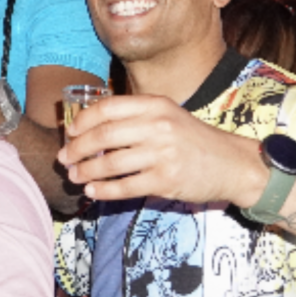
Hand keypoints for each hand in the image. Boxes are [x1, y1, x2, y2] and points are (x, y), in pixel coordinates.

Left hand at [57, 94, 265, 206]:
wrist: (231, 163)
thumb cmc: (192, 139)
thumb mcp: (168, 116)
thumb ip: (136, 117)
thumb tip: (91, 128)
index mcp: (155, 105)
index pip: (108, 108)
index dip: (83, 121)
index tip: (70, 133)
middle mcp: (157, 126)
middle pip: (103, 135)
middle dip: (77, 149)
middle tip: (64, 159)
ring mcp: (162, 153)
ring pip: (110, 163)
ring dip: (86, 172)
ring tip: (75, 177)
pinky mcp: (165, 180)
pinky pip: (124, 186)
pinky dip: (103, 190)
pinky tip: (93, 191)